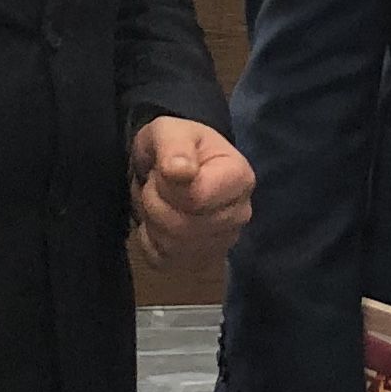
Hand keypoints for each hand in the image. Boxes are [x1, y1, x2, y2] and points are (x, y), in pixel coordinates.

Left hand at [130, 116, 254, 265]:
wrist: (175, 166)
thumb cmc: (178, 146)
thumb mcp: (171, 132)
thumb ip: (175, 147)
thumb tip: (180, 171)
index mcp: (240, 179)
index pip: (197, 199)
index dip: (168, 186)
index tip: (163, 169)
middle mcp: (239, 215)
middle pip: (183, 227)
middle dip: (155, 202)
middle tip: (155, 183)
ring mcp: (222, 242)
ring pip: (172, 246)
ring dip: (151, 221)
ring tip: (157, 199)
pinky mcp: (200, 259)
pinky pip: (163, 260)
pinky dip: (150, 240)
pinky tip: (157, 221)